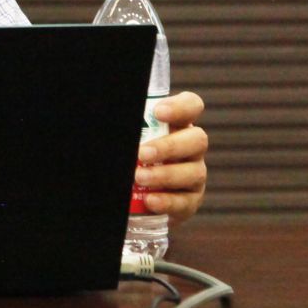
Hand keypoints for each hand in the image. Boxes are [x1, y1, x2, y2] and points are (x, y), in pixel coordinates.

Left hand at [139, 91, 207, 225]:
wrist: (135, 193)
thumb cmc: (131, 156)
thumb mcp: (131, 139)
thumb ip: (131, 129)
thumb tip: (110, 119)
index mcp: (178, 124)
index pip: (192, 106)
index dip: (180, 107)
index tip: (158, 112)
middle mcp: (192, 147)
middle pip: (197, 140)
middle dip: (168, 147)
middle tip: (142, 154)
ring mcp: (194, 174)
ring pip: (193, 172)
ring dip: (164, 175)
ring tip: (139, 178)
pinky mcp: (191, 200)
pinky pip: (186, 201)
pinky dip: (167, 201)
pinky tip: (150, 200)